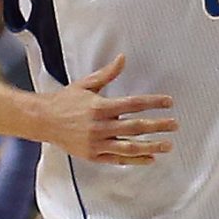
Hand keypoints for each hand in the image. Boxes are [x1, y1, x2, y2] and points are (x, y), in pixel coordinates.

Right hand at [37, 53, 175, 164]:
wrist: (43, 121)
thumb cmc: (65, 101)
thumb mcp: (86, 84)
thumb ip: (107, 74)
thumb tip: (123, 58)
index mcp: (100, 107)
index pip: (133, 104)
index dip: (153, 103)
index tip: (169, 102)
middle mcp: (100, 126)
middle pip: (135, 126)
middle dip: (157, 126)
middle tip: (174, 125)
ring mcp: (96, 143)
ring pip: (129, 147)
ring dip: (151, 146)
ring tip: (167, 145)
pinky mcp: (93, 155)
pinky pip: (118, 159)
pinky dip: (135, 160)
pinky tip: (150, 158)